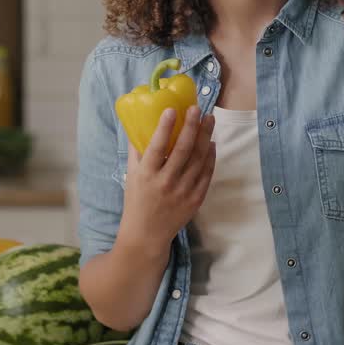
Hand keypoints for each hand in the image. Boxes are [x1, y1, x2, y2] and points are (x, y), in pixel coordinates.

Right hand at [117, 105, 215, 250]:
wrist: (146, 235)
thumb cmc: (136, 201)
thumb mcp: (131, 175)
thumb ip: (137, 151)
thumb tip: (140, 124)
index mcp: (146, 175)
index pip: (156, 147)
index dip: (165, 127)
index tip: (172, 109)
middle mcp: (165, 182)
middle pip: (182, 150)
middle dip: (192, 126)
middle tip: (197, 109)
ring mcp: (182, 192)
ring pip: (198, 160)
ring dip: (205, 137)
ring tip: (209, 119)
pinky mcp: (195, 200)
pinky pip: (206, 174)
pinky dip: (211, 157)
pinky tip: (212, 143)